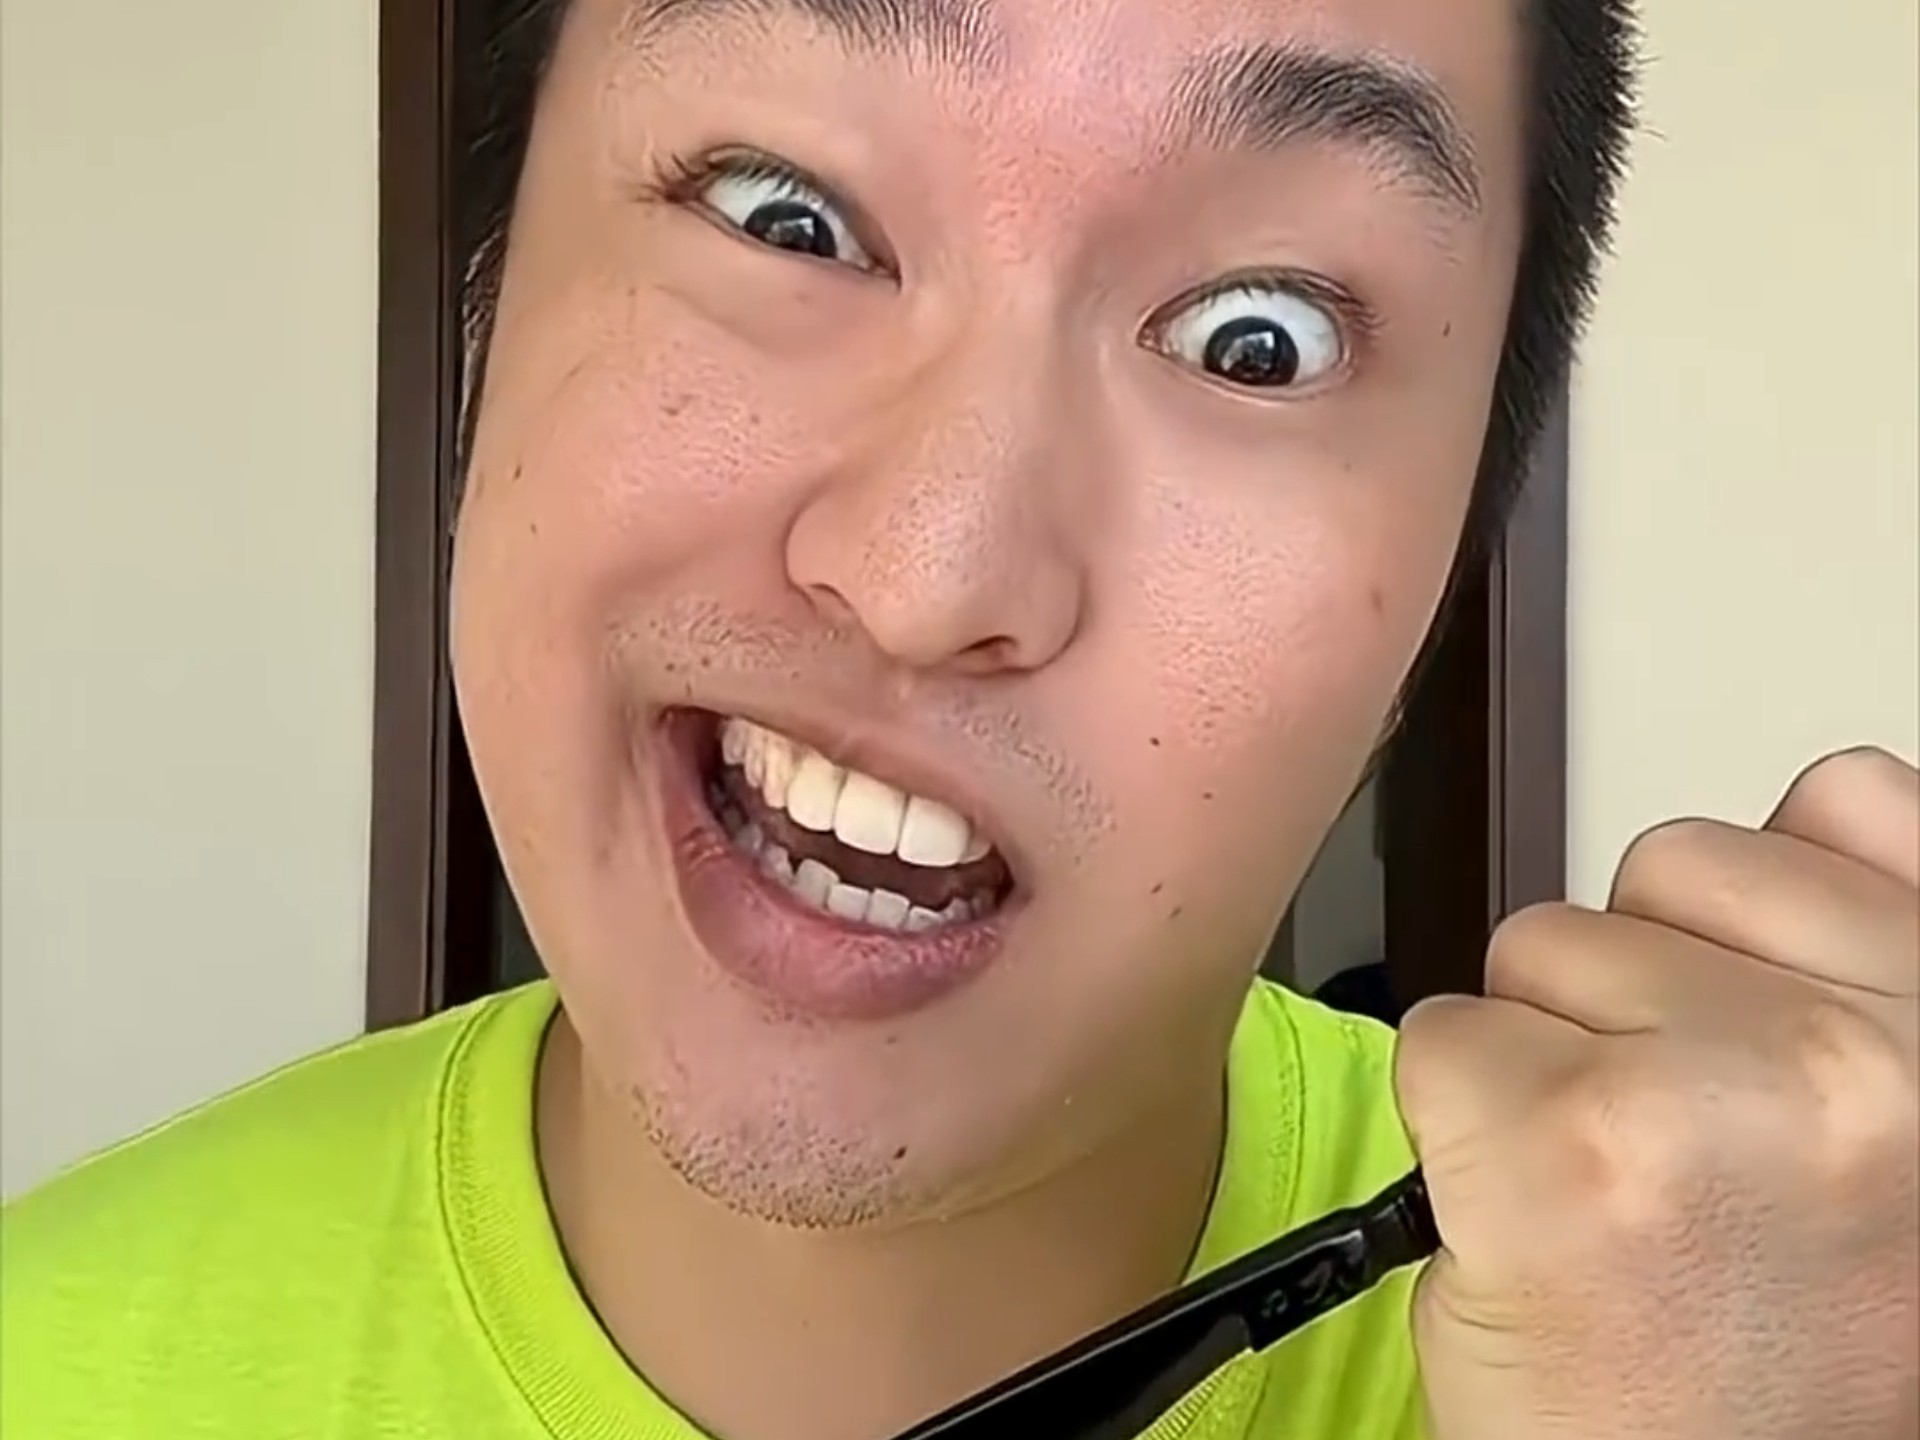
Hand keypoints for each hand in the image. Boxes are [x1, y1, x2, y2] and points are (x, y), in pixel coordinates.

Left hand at [1397, 746, 1919, 1439]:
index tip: (1737, 999)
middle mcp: (1872, 1053)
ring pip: (1540, 946)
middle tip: (1677, 1146)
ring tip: (1617, 1199)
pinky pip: (1444, 1039)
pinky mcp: (1565, 1144)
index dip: (1752, 907)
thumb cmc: (1789, 1365)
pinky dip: (1454, 1126)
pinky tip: (1534, 1227)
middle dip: (1636, 985)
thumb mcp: (1893, 1142)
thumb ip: (1852, 967)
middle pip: (1665, 864)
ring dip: (1544, 1058)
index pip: (1846, 799)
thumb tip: (1799, 815)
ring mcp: (1718, 1090)